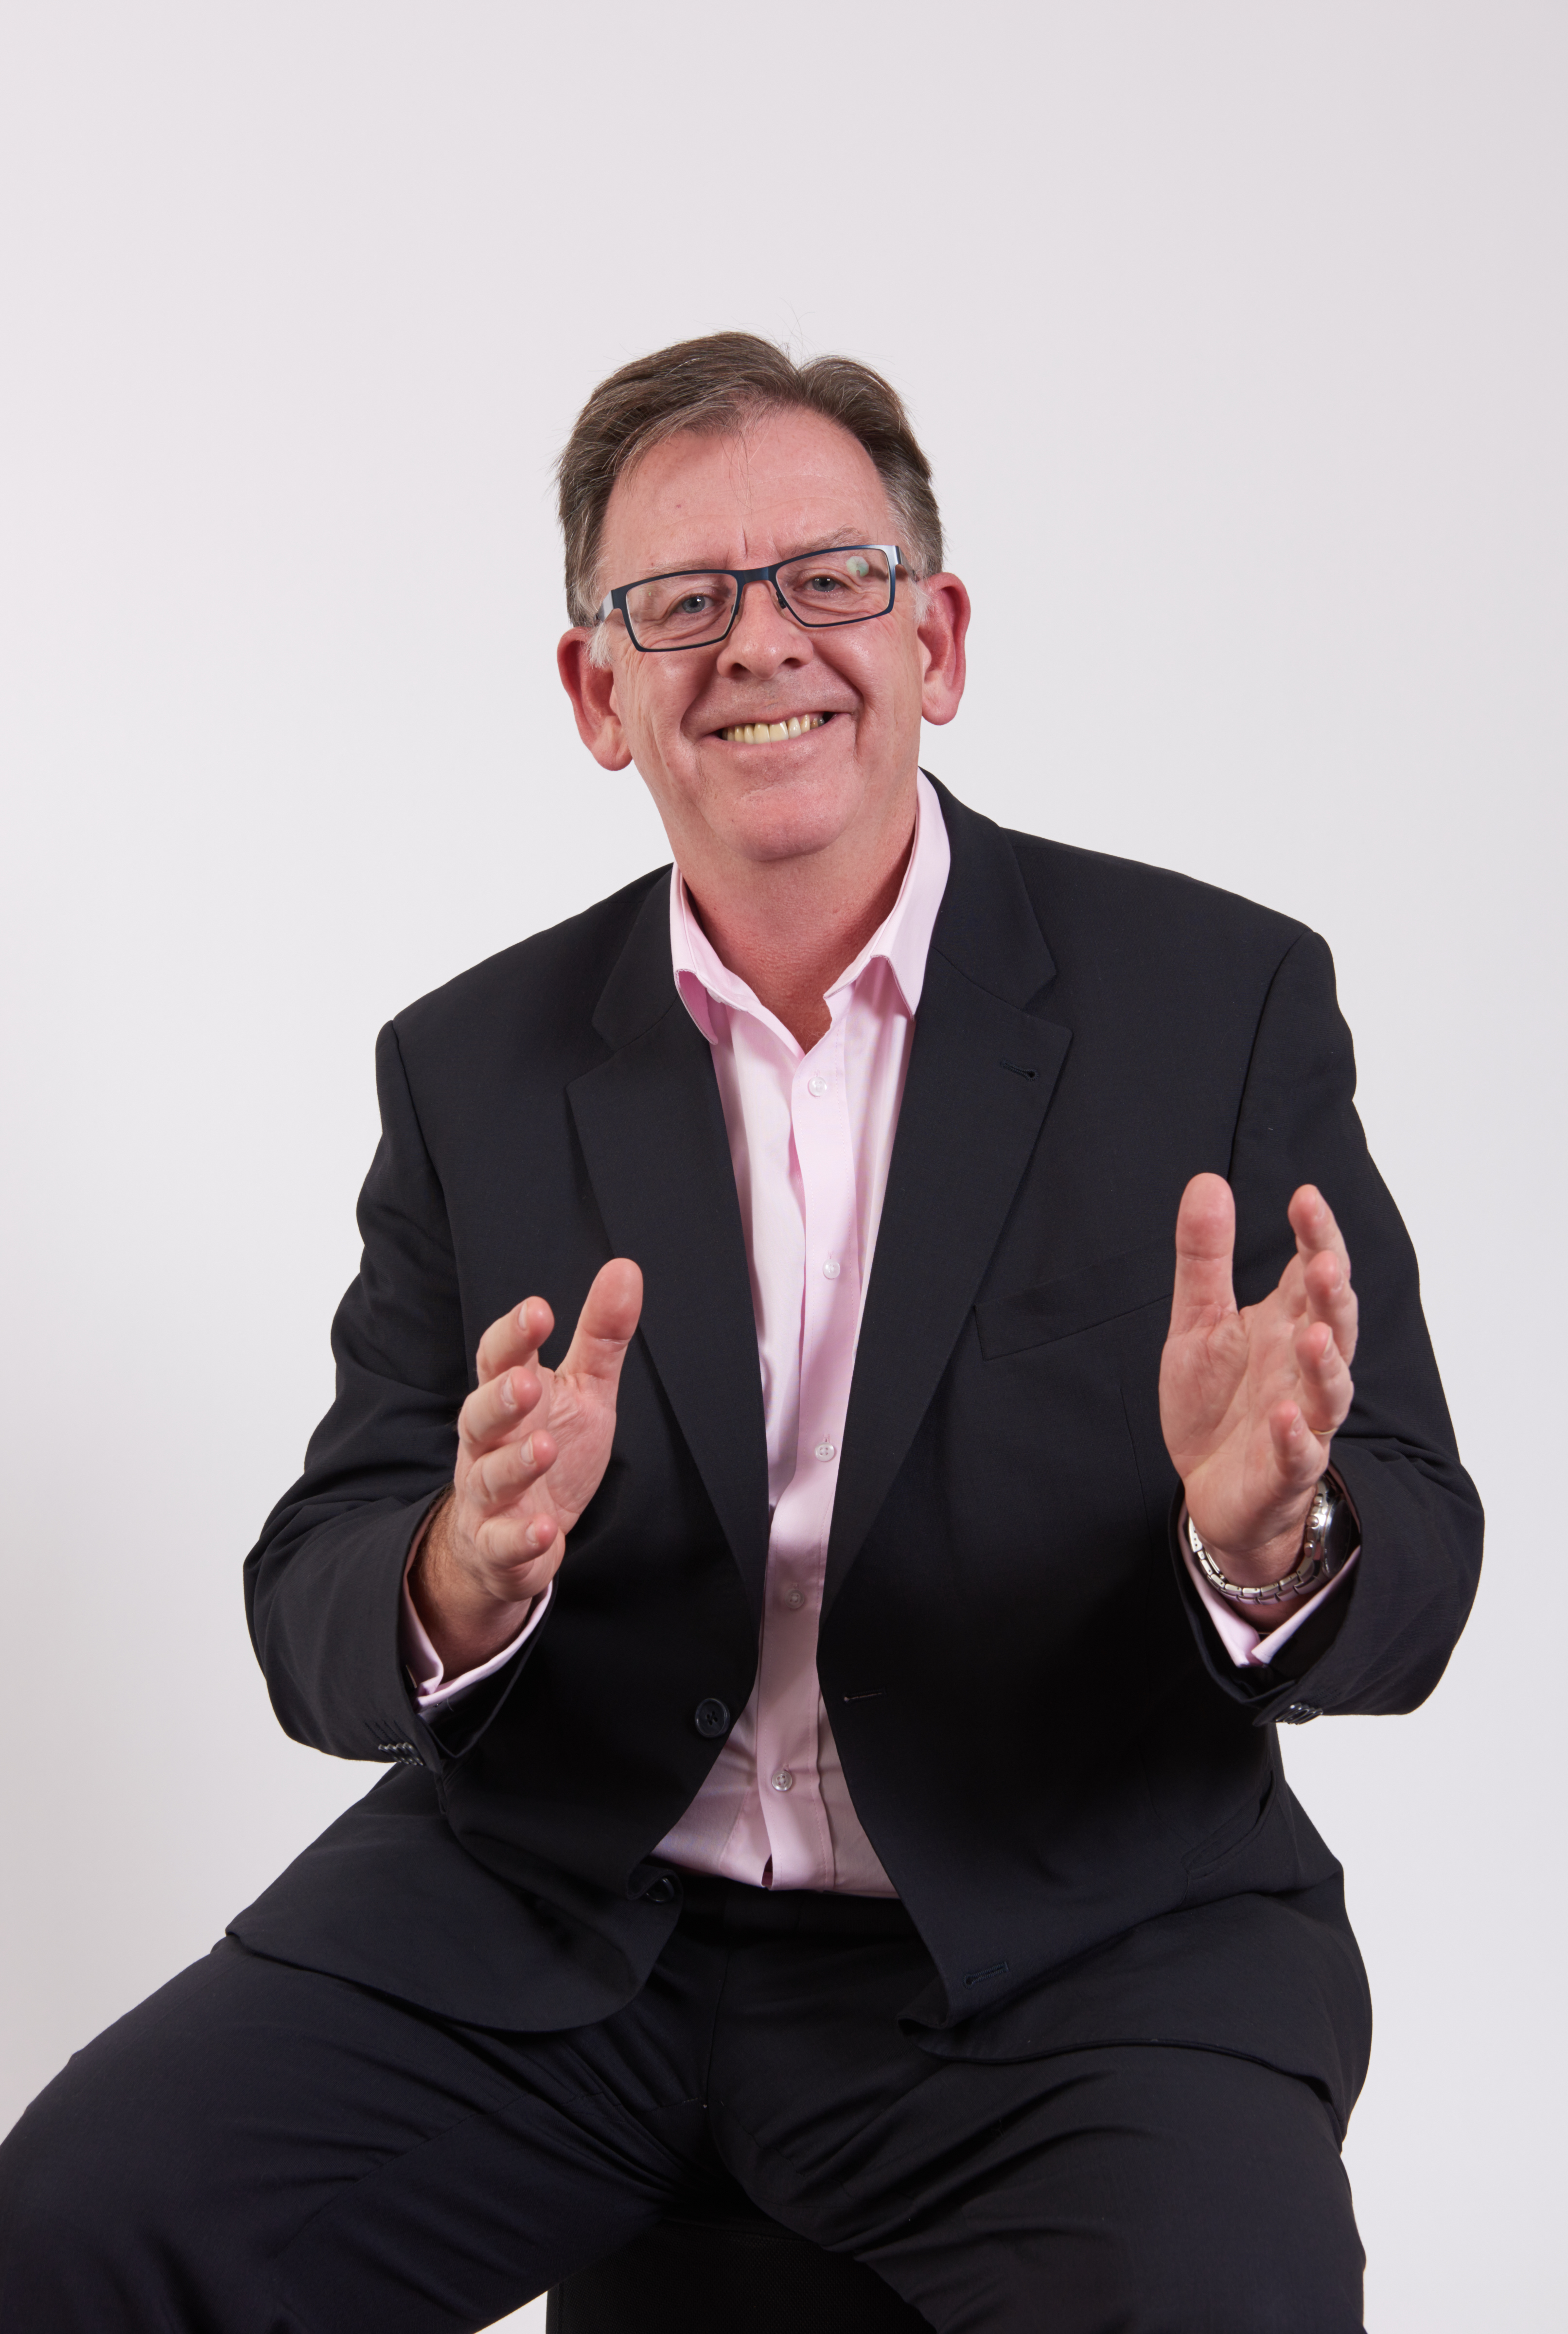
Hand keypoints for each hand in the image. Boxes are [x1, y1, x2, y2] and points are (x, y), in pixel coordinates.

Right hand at [410, 1259, 643, 1673]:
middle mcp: (487, 1444)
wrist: (512, 1539)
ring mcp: (488, 1497)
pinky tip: (543, 1529)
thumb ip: (599, 1336)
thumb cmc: (549, 1449)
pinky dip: (520, 1537)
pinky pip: (502, 1543)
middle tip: (527, 1384)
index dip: (513, 1336)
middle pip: (480, 1416)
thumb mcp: (583, 1391)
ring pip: (488, 1477)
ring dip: (514, 1464)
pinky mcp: (498, 1545)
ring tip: (542, 1448)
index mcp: (508, 1398)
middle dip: (501, 1398)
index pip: (498, 1360)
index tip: (538, 1309)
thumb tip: (625, 1269)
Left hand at [1159, 1176, 1356, 1601]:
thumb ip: (1205, 1258)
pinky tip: (1287, 1418)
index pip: (1310, 1271)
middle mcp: (1302, 1367)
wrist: (1211, 1488)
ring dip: (1326, 1363)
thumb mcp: (1197, 1321)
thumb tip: (1207, 1181)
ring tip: (1314, 1335)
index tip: (1305, 1195)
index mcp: (1285, 1324)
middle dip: (1332, 1294)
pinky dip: (1297, 1437)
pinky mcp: (1285, 1469)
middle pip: (1333, 1323)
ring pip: (1329, 1389)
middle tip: (1324, 1260)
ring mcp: (1301, 1419)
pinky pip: (1299, 1454)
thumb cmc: (1215, 1401)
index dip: (1316, 1235)